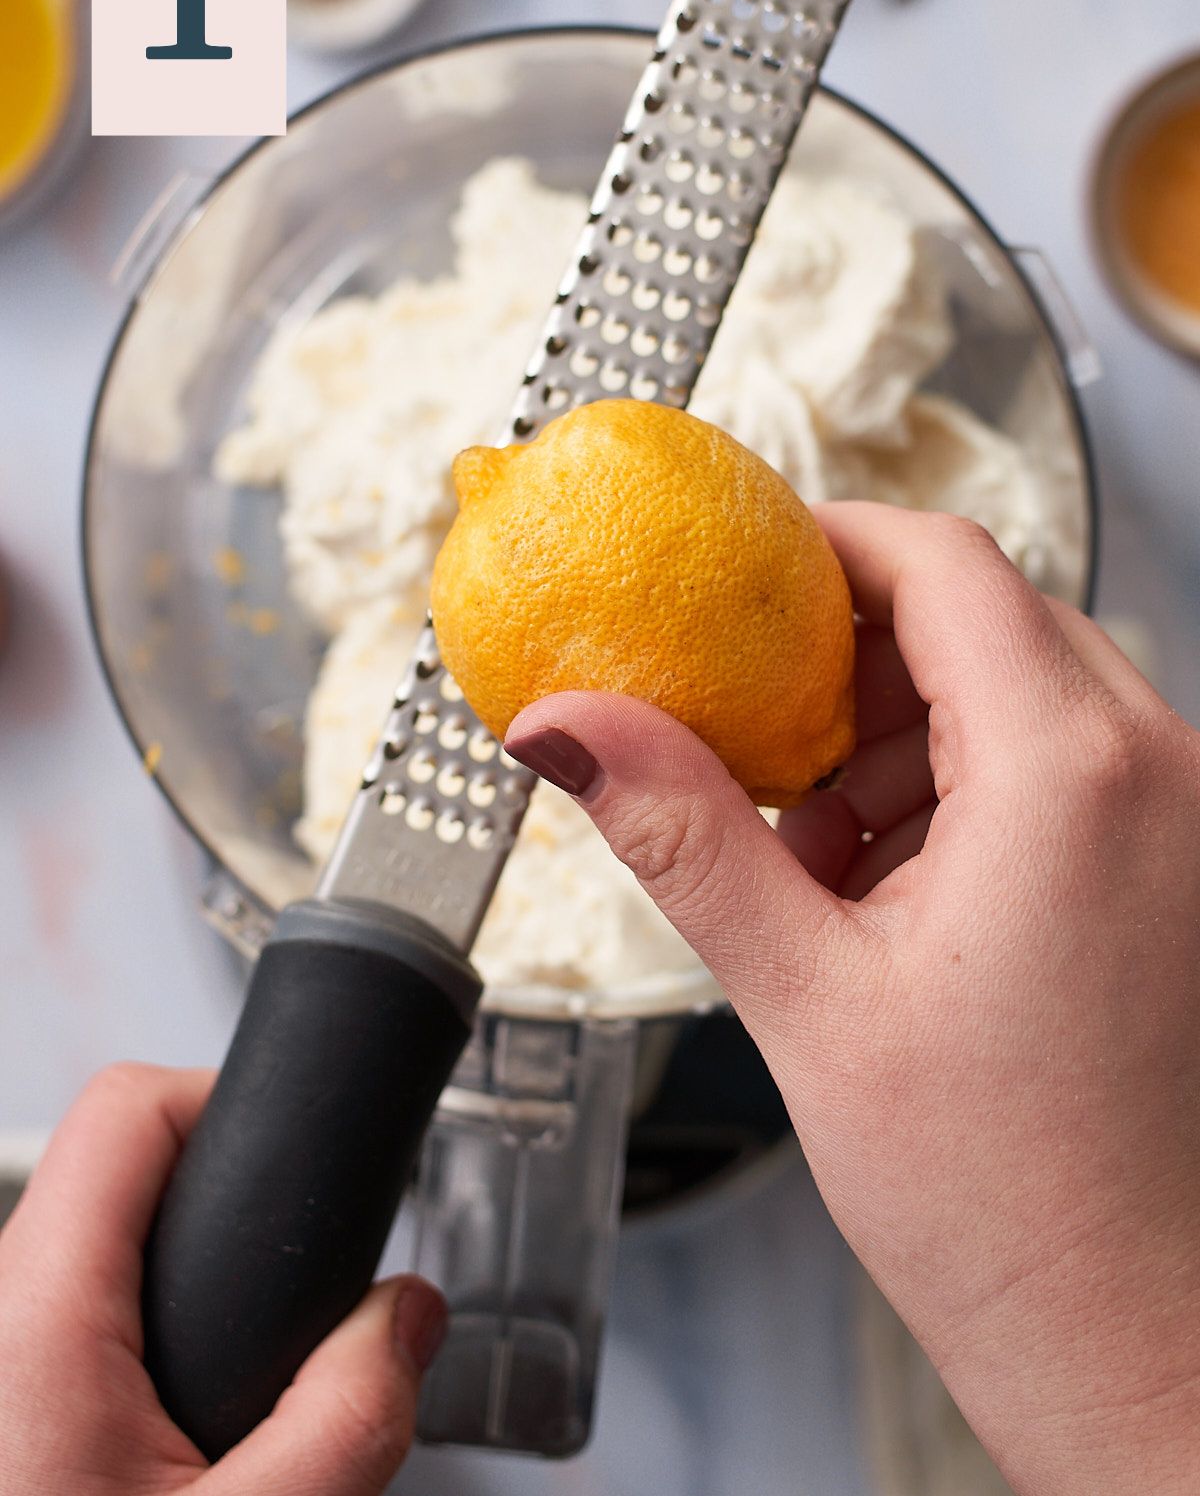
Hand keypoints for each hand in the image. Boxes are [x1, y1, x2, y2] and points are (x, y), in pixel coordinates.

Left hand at [0, 1063, 444, 1494]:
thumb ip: (348, 1421)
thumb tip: (408, 1319)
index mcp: (34, 1316)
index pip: (128, 1107)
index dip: (234, 1099)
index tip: (303, 1151)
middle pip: (129, 1167)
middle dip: (236, 1213)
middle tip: (296, 1289)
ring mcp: (2, 1352)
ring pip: (111, 1244)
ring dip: (201, 1283)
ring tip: (251, 1369)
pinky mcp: (12, 1394)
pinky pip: (89, 1310)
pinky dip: (162, 1332)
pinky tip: (198, 1415)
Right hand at [506, 503, 1199, 1495]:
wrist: (1141, 1349)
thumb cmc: (1007, 1207)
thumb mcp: (807, 997)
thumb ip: (681, 833)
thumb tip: (568, 726)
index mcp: (1074, 775)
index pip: (943, 562)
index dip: (826, 547)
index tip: (740, 576)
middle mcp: (1164, 772)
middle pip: (986, 618)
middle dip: (855, 662)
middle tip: (757, 729)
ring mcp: (1193, 822)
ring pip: (1029, 690)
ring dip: (910, 737)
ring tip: (821, 850)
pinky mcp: (1190, 873)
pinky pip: (1073, 763)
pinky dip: (974, 789)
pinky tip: (895, 887)